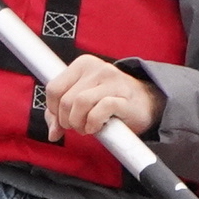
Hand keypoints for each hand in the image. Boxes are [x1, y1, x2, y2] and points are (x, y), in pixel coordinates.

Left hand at [47, 53, 161, 139]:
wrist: (145, 103)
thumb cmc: (109, 101)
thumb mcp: (82, 102)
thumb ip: (61, 113)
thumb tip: (52, 133)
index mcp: (82, 64)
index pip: (53, 88)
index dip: (53, 110)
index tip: (63, 119)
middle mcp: (96, 68)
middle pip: (66, 100)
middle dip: (67, 121)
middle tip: (78, 126)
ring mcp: (111, 80)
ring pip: (80, 103)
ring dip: (79, 123)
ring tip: (87, 128)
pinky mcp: (123, 96)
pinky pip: (99, 111)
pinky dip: (93, 124)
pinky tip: (97, 127)